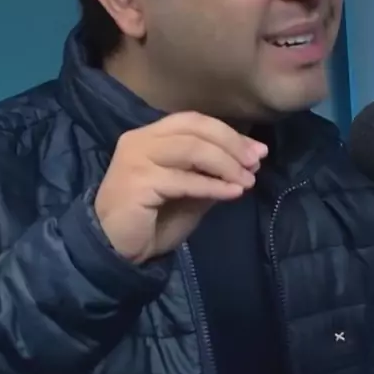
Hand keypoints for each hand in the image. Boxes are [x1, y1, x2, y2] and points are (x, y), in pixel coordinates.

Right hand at [94, 111, 267, 263]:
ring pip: (191, 149)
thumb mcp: (190, 194)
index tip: (257, 150)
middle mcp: (139, 140)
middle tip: (255, 163)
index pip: (193, 122)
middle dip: (231, 145)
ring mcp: (136, 159)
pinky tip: (233, 193)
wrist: (116, 251)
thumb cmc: (151, 222)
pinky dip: (213, 186)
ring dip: (225, 164)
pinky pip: (184, 180)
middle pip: (194, 129)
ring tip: (247, 181)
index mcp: (150, 136)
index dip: (228, 133)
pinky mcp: (137, 183)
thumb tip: (249, 162)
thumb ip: (212, 175)